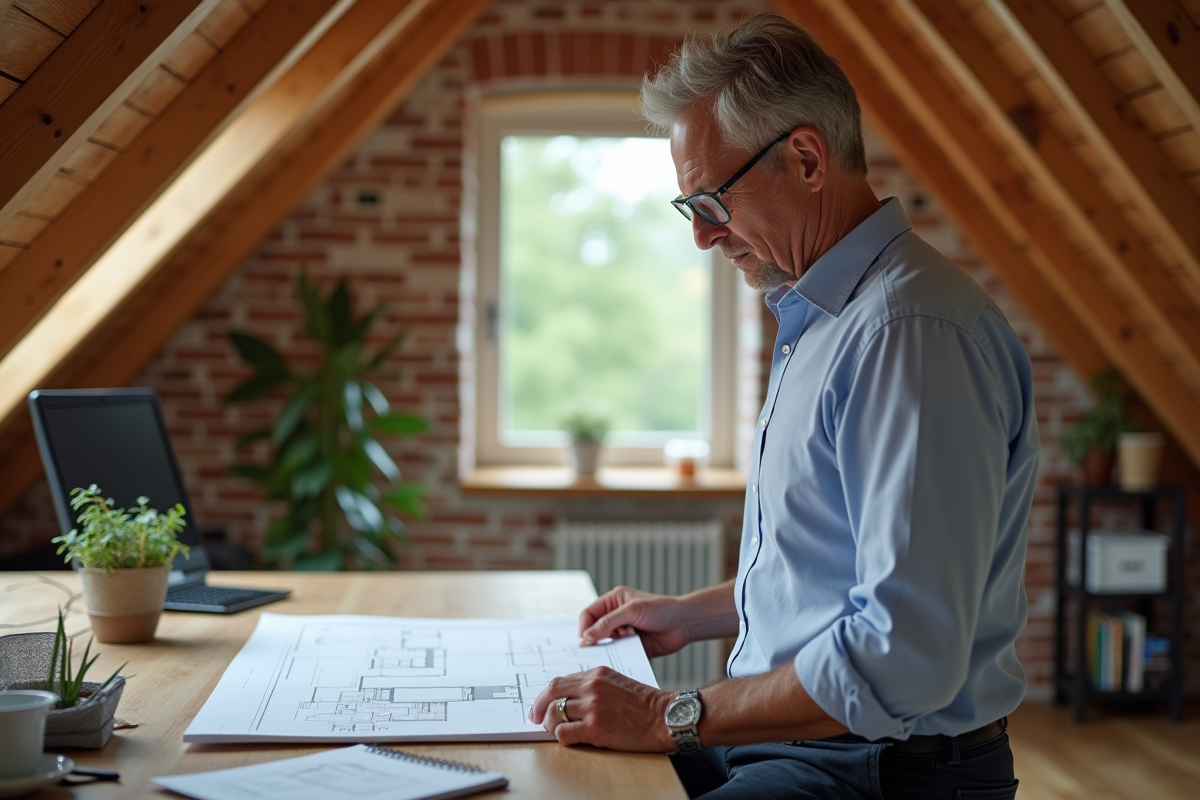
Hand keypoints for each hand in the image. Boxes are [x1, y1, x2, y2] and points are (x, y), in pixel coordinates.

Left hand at [529, 666, 674, 750]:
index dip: (545, 696)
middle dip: (539, 708)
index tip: (540, 706)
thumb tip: (569, 698)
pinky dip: (561, 737)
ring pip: (555, 714)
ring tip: (558, 730)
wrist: (665, 716)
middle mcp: (591, 687)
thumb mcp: (616, 682)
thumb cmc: (645, 703)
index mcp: (596, 674)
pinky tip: (571, 738)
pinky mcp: (595, 728)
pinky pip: (563, 732)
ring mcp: (593, 707)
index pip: (558, 681)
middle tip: (536, 719)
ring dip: (552, 724)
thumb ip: (593, 685)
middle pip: (551, 694)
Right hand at [578, 586, 690, 656]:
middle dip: (597, 638)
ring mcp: (623, 632)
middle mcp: (616, 616)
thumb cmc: (661, 609)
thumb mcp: (631, 611)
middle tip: (603, 644)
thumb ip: (607, 623)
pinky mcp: (631, 646)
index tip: (585, 641)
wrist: (685, 624)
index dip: (584, 627)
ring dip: (612, 645)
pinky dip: (620, 655)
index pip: (588, 614)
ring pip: (606, 644)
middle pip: (594, 630)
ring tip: (628, 638)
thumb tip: (586, 636)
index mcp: (613, 601)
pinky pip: (618, 654)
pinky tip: (631, 649)